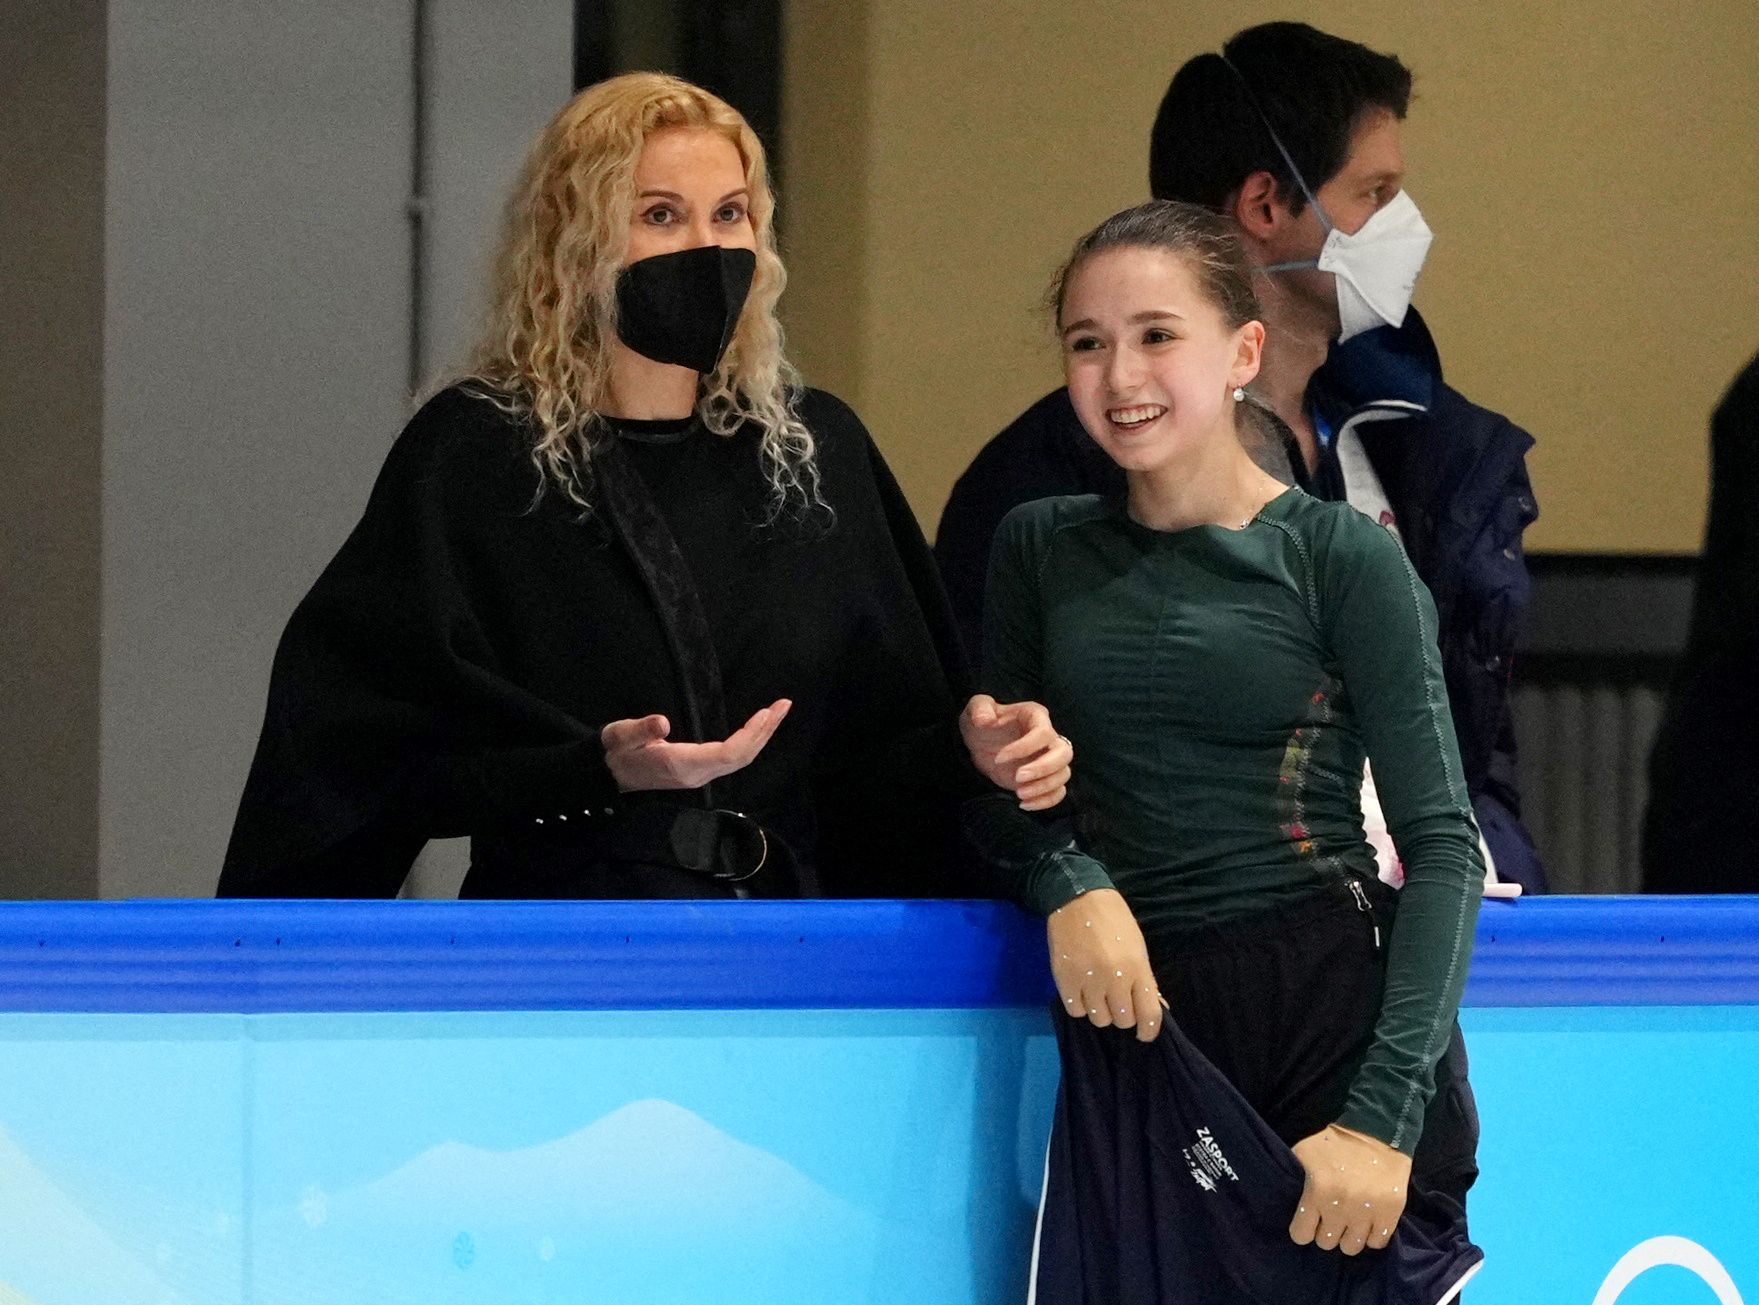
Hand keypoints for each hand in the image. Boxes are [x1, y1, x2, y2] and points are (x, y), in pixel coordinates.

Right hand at [600, 699, 790, 791]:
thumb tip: (662, 722)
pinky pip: (732, 757)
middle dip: (765, 732)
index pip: (728, 754)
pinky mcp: (699, 770)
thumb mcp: (620, 737)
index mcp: (683, 765)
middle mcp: (697, 773)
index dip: (750, 734)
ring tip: (777, 712)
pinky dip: (749, 740)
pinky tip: (758, 727)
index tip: (766, 712)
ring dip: (761, 736)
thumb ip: (640, 730)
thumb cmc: (616, 752)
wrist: (609, 774)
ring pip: (740, 758)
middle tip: (784, 705)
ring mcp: (700, 774)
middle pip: (742, 756)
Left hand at [960, 694, 1072, 810]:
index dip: (1025, 747)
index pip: (1044, 732)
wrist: (981, 743)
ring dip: (1044, 787)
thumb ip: (979, 708)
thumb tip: (985, 721)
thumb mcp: (976, 707)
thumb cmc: (982, 722)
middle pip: (1064, 753)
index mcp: (1035, 716)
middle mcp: (1048, 737)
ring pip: (1064, 774)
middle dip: (1043, 769)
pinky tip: (1024, 804)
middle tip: (1018, 778)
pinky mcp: (1044, 778)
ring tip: (1019, 794)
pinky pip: (1059, 791)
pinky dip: (1046, 801)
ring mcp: (1048, 759)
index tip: (999, 758)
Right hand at [1046, 888, 1163, 1041]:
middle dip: (1123, 1014)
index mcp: (1137, 968)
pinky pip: (1075, 1011)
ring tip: (1098, 992)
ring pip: (1099, 1018)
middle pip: (1122, 1020)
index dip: (1148, 1030)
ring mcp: (1087, 979)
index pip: (1148, 1014)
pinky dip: (1080, 1005)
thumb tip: (1156, 1007)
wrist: (1078, 897)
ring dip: (1101, 1010)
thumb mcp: (1138, 947)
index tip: (1144, 1034)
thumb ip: (1146, 980)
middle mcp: (1114, 978)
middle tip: (1117, 998)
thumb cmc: (1114, 920)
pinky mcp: (1064, 978)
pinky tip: (1082, 991)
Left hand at [1288, 1123, 1411, 1254]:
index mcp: (1317, 1192)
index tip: (1308, 1223)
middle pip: (1326, 1243)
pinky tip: (1367, 1222)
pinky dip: (1372, 1236)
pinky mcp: (1390, 1213)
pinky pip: (1378, 1242)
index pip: (1301, 1235)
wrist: (1377, 1131)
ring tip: (1349, 1222)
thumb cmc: (1336, 1143)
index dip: (1302, 1230)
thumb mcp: (1304, 1152)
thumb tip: (1283, 1196)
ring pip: (1351, 1247)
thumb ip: (1293, 1176)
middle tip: (1330, 1218)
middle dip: (1325, 1232)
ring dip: (1348, 1236)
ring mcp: (1367, 1212)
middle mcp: (1341, 1206)